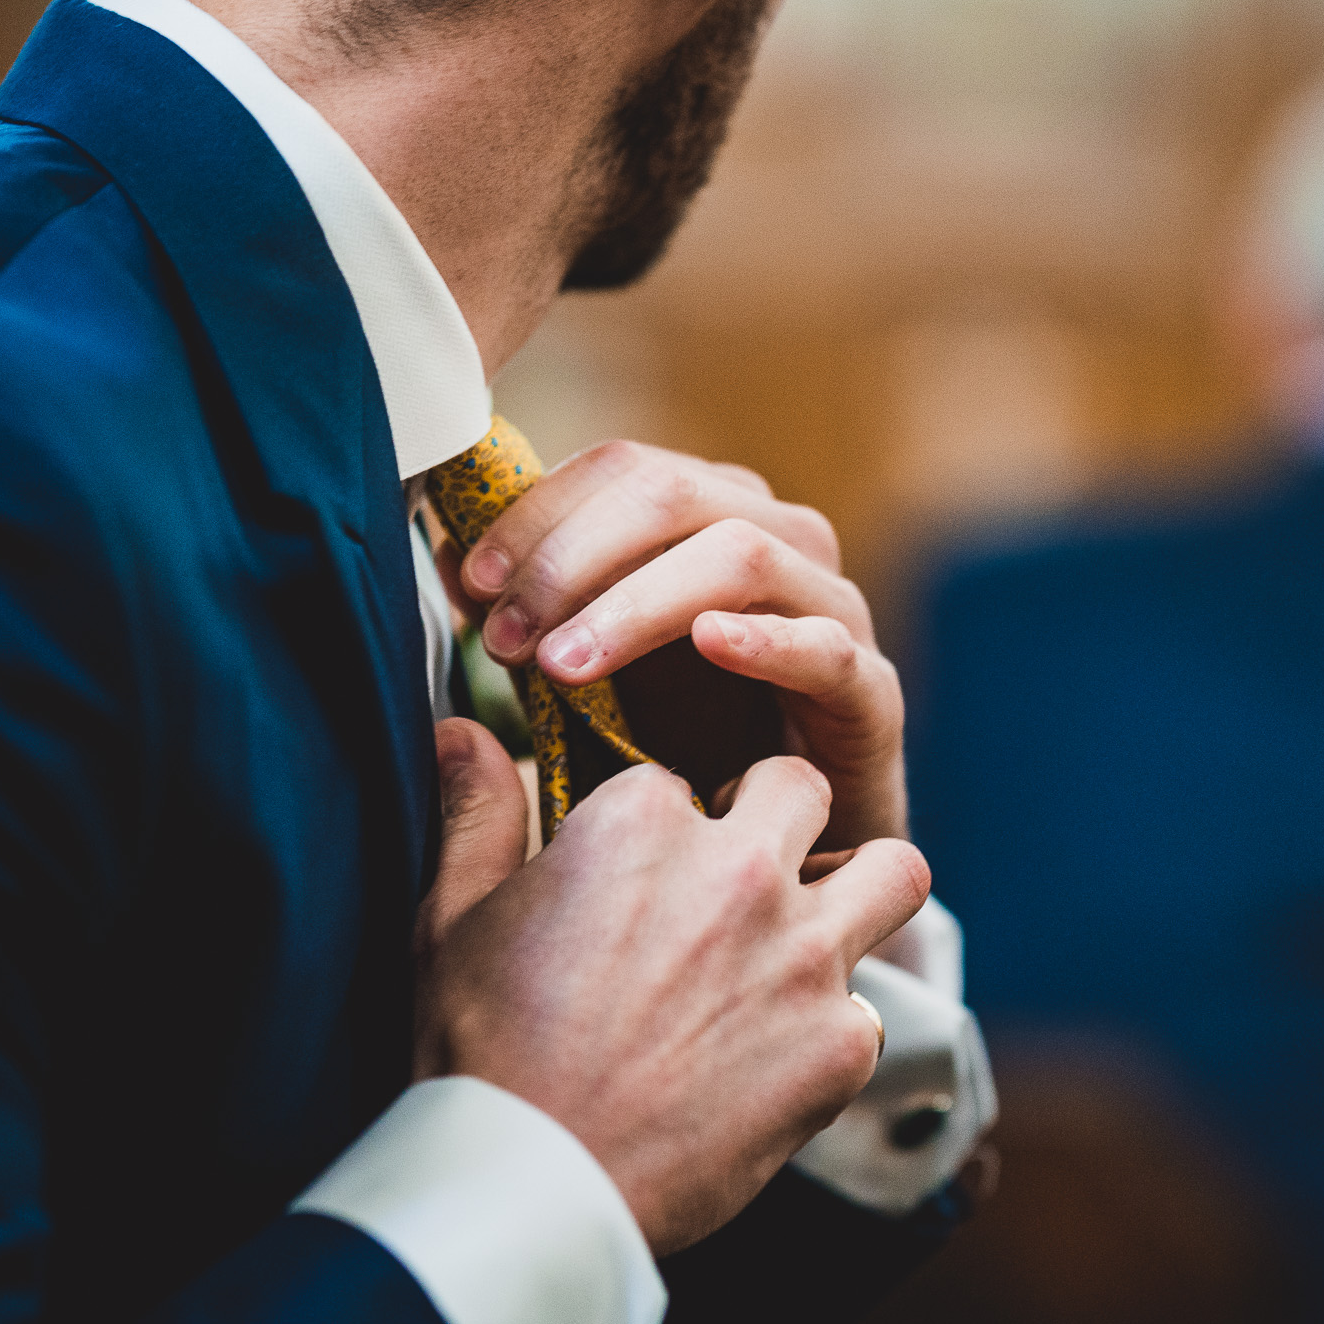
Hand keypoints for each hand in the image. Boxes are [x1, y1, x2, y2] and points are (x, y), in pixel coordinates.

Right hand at [417, 718, 930, 1252]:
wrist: (531, 1187)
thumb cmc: (479, 1049)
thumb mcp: (453, 915)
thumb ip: (477, 810)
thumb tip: (461, 730)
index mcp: (642, 821)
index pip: (677, 780)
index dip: (659, 827)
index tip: (639, 877)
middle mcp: (739, 870)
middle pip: (801, 788)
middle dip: (775, 818)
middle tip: (736, 881)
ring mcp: (802, 957)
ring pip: (894, 869)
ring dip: (859, 890)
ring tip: (813, 931)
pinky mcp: (839, 1045)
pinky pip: (869, 1010)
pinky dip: (830, 1031)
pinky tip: (776, 1061)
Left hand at [455, 439, 906, 849]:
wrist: (776, 854)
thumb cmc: (681, 748)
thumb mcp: (588, 672)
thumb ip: (532, 611)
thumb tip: (454, 554)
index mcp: (707, 515)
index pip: (620, 468)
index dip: (538, 512)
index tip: (472, 581)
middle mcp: (777, 538)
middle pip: (669, 493)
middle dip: (572, 557)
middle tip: (507, 634)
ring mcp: (831, 606)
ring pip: (739, 553)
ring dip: (637, 603)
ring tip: (564, 664)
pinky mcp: (870, 689)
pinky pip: (824, 645)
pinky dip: (766, 638)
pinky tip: (709, 644)